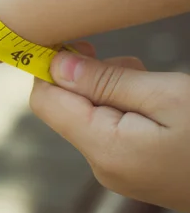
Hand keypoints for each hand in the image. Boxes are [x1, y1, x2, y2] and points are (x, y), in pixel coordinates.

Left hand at [30, 42, 189, 211]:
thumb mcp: (167, 96)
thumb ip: (106, 81)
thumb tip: (56, 65)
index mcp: (104, 147)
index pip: (45, 101)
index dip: (49, 67)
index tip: (73, 41)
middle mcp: (101, 164)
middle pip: (65, 107)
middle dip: (87, 77)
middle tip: (131, 65)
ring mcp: (117, 170)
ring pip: (88, 116)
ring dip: (108, 89)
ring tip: (150, 83)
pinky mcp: (132, 169)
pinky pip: (109, 130)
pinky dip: (122, 107)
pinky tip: (153, 101)